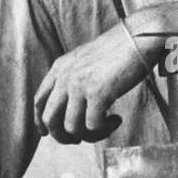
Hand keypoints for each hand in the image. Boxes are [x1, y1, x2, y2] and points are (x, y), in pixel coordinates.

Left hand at [33, 21, 153, 143]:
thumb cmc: (118, 49)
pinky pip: (93, 126)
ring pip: (72, 128)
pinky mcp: (98, 93)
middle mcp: (65, 77)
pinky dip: (105, 129)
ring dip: (89, 135)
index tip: (49, 133)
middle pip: (50, 120)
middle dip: (63, 137)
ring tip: (105, 126)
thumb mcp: (85, 59)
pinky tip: (116, 120)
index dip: (41, 122)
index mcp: (60, 68)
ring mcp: (80, 85)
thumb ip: (73, 76)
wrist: (138, 38)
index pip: (39, 101)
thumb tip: (71, 106)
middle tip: (80, 139)